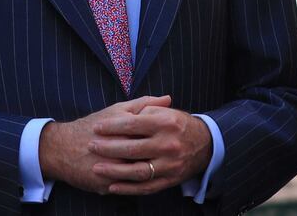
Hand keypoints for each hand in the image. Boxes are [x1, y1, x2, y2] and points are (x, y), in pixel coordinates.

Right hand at [39, 96, 170, 194]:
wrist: (63, 147)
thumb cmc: (94, 126)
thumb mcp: (118, 110)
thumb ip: (144, 104)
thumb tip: (168, 98)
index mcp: (122, 127)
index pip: (153, 133)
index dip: (166, 136)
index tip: (175, 136)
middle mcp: (117, 148)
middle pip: (148, 155)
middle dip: (162, 156)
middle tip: (173, 154)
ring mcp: (111, 168)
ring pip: (140, 174)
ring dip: (152, 172)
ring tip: (161, 168)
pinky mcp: (105, 185)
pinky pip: (128, 188)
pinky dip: (138, 185)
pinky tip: (147, 181)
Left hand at [88, 104, 212, 195]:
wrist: (204, 144)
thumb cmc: (177, 124)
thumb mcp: (164, 111)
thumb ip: (144, 108)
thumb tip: (121, 114)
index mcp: (165, 123)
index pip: (132, 124)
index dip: (112, 126)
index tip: (97, 127)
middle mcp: (168, 144)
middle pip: (132, 148)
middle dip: (109, 148)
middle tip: (91, 146)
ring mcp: (170, 165)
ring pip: (138, 171)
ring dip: (115, 171)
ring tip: (97, 167)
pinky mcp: (170, 180)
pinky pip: (146, 187)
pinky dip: (128, 188)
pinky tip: (112, 186)